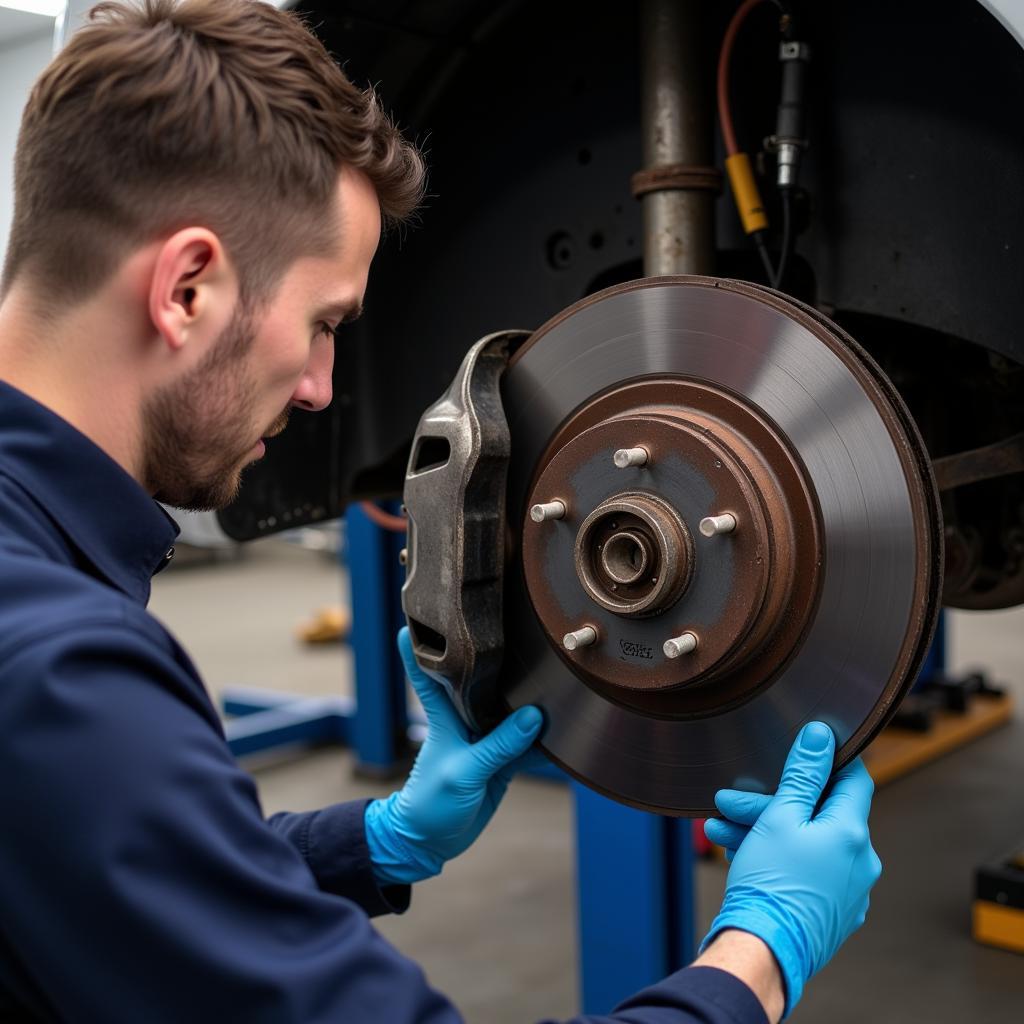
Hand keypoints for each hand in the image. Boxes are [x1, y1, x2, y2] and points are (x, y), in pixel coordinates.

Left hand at [364, 627, 542, 884]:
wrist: (431, 842)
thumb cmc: (430, 802)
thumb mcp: (464, 772)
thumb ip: (499, 745)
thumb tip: (535, 716)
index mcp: (444, 718)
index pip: (427, 675)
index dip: (418, 649)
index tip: (412, 619)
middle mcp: (465, 722)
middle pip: (481, 684)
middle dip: (495, 662)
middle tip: (513, 630)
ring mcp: (485, 741)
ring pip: (510, 713)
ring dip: (529, 700)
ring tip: (555, 672)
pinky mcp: (501, 763)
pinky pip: (526, 745)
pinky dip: (543, 739)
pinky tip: (565, 724)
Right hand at [701, 722, 881, 1015]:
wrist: (761, 951)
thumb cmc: (771, 884)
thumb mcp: (779, 816)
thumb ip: (803, 774)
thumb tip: (821, 736)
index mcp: (852, 834)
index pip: (855, 779)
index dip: (829, 761)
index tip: (805, 751)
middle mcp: (859, 863)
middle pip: (817, 814)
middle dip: (769, 802)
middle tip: (730, 800)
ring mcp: (847, 891)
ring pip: (804, 844)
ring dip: (763, 832)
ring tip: (720, 830)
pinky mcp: (831, 913)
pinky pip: (805, 872)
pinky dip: (777, 858)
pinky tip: (739, 854)